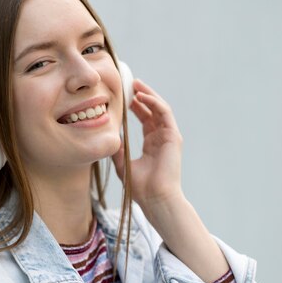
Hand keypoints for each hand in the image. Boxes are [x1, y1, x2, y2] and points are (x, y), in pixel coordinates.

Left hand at [112, 79, 185, 211]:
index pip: (144, 119)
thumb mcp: (123, 163)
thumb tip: (108, 136)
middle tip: (129, 84)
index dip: (134, 106)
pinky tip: (142, 96)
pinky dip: (154, 102)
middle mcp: (161, 137)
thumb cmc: (141, 187)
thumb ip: (117, 149)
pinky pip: (164, 113)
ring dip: (148, 95)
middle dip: (141, 96)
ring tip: (136, 85)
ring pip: (159, 108)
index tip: (122, 96)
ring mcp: (168, 136)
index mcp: (151, 143)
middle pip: (152, 110)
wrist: (155, 198)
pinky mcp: (173, 136)